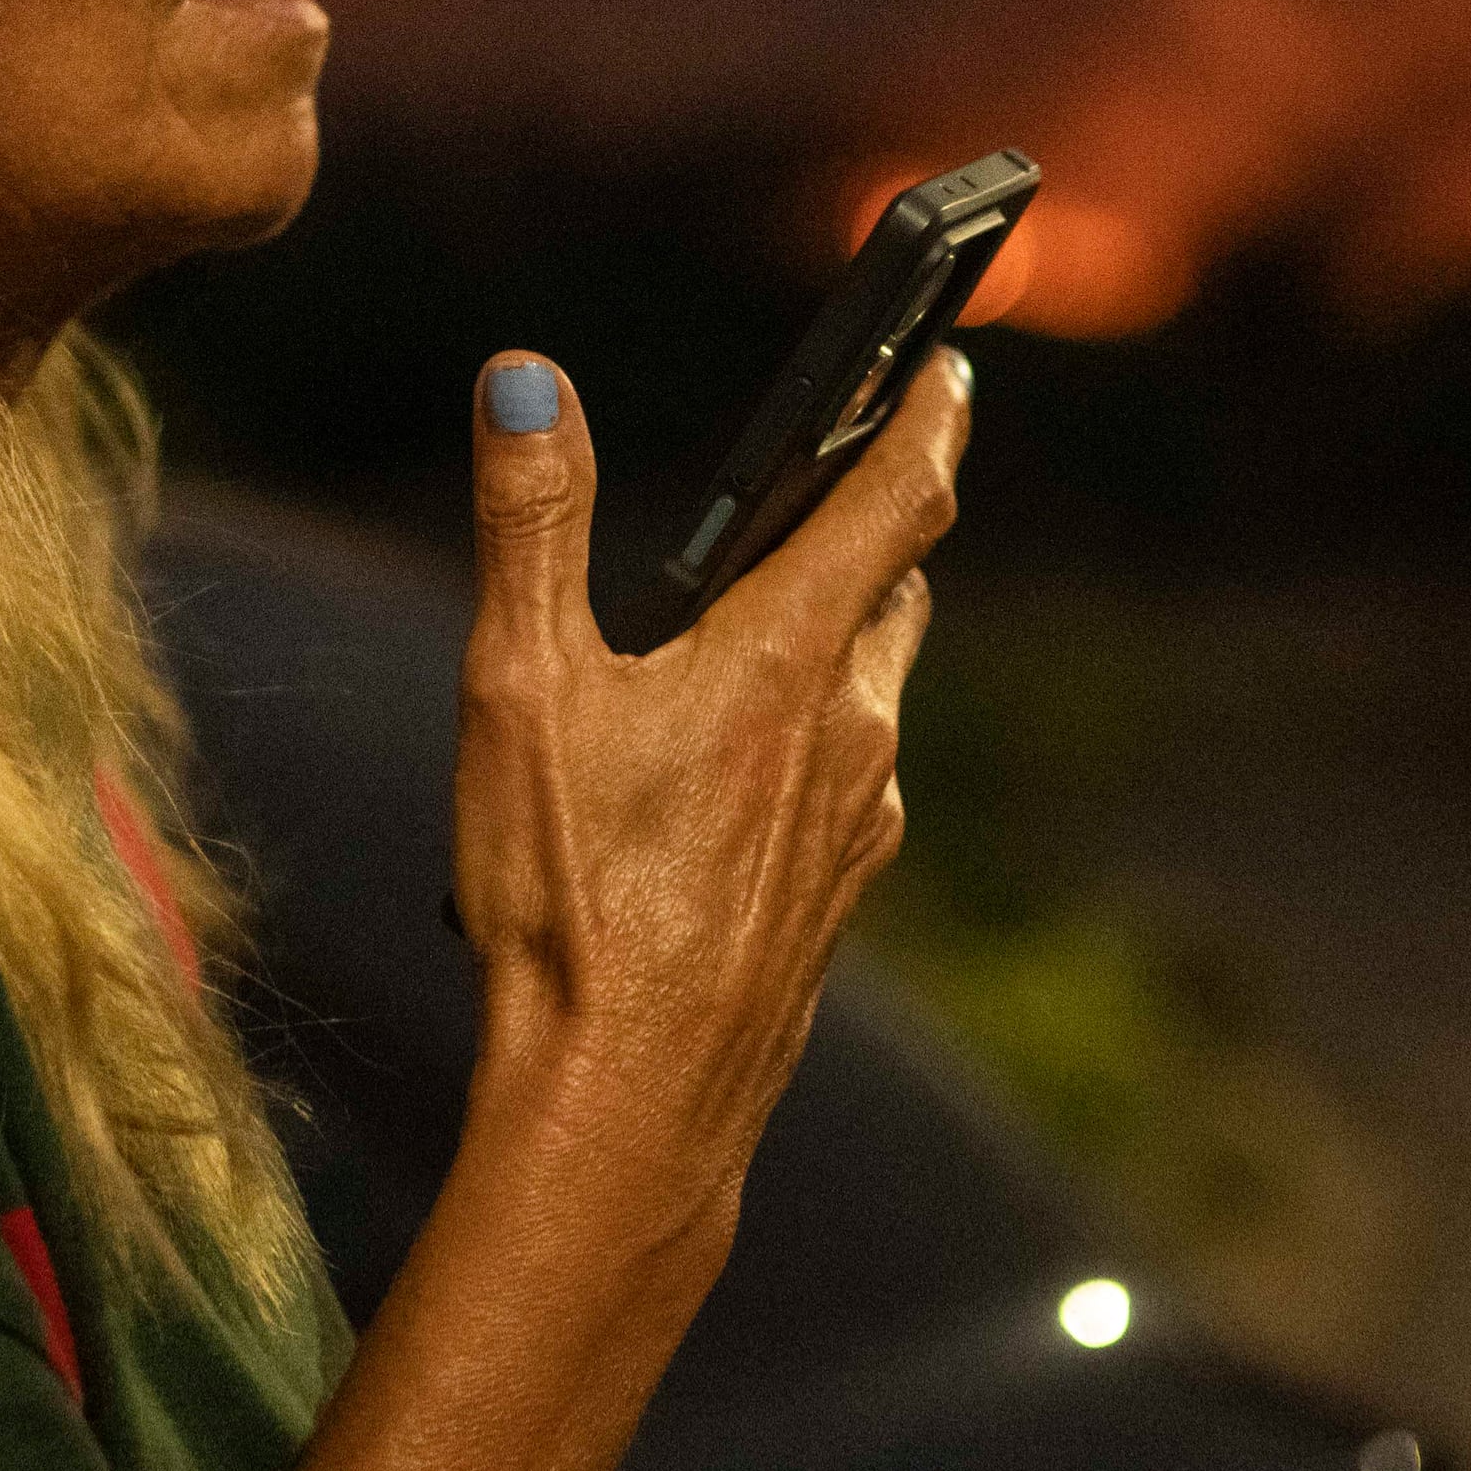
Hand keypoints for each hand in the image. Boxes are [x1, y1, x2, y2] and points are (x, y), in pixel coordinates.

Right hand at [444, 344, 963, 1237]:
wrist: (624, 1106)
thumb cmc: (567, 898)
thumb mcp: (518, 688)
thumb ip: (530, 521)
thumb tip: (525, 379)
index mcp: (784, 658)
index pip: (895, 500)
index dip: (927, 419)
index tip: (952, 365)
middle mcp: (849, 731)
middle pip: (892, 592)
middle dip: (875, 525)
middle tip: (846, 472)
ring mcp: (855, 823)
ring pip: (869, 690)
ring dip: (835, 637)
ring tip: (762, 618)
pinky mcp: (835, 897)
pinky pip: (844, 781)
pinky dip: (808, 736)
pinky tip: (730, 774)